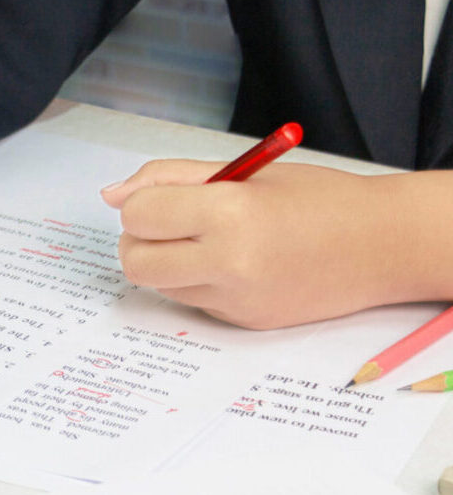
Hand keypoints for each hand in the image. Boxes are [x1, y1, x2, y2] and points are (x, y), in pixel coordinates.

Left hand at [101, 159, 426, 328]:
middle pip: (134, 261)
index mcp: (229, 213)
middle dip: (139, 240)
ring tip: (206, 240)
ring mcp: (233, 299)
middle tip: (168, 224)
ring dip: (166, 262)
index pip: (139, 216)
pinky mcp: (239, 322)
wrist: (379, 246)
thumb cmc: (318, 200)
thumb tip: (114, 194)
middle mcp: (228, 262)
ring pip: (158, 284)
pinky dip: (195, 281)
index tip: (160, 199)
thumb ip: (172, 177)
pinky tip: (230, 264)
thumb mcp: (246, 172)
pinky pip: (190, 301)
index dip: (141, 204)